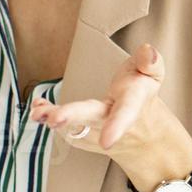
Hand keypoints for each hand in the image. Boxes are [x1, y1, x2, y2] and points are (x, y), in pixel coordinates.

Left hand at [28, 43, 191, 191]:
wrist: (142, 131)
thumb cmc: (141, 94)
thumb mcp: (154, 74)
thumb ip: (150, 62)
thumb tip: (147, 50)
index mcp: (133, 103)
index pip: (127, 112)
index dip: (117, 125)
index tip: (107, 141)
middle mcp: (112, 120)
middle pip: (93, 119)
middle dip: (73, 118)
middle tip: (54, 118)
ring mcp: (96, 131)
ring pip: (74, 128)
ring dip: (54, 120)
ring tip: (37, 112)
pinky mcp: (83, 136)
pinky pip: (65, 130)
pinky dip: (49, 119)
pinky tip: (38, 109)